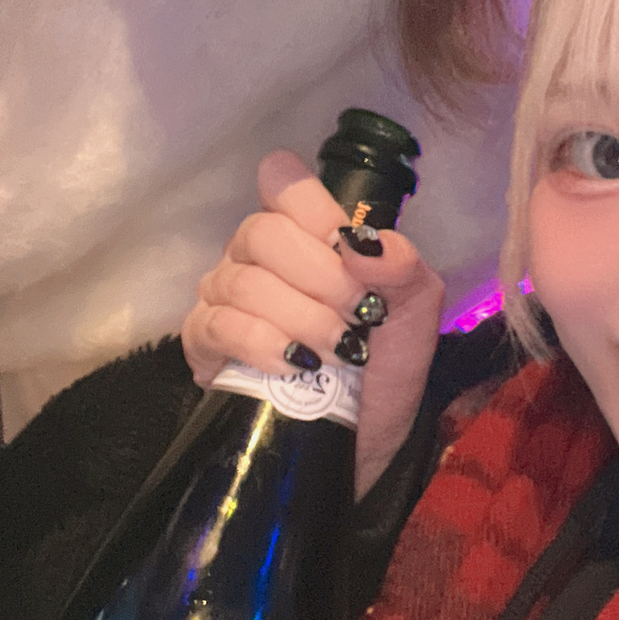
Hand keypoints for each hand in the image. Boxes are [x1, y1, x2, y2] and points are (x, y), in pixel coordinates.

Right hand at [184, 150, 443, 496]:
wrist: (365, 439)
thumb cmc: (386, 365)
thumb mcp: (415, 311)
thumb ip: (402, 265)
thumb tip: (364, 243)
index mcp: (305, 233)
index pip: (281, 180)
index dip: (311, 208)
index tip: (345, 247)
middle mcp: (256, 255)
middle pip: (262, 232)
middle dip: (319, 276)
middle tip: (358, 316)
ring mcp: (223, 295)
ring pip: (244, 283)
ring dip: (301, 318)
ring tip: (338, 353)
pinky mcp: (203, 342)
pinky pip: (219, 326)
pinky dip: (263, 344)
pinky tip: (294, 365)